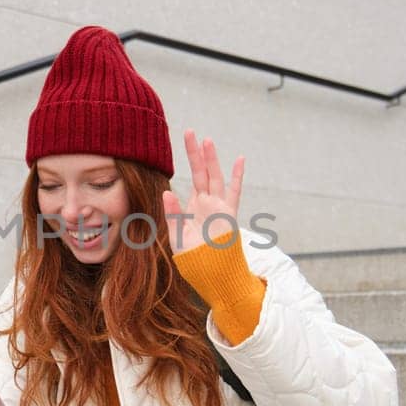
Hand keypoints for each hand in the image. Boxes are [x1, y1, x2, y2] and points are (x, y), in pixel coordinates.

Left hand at [162, 129, 244, 252]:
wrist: (212, 274)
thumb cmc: (194, 259)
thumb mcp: (177, 235)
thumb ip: (172, 214)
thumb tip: (167, 191)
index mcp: (194, 206)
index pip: (190, 179)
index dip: (186, 163)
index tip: (179, 146)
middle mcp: (207, 203)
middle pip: (201, 171)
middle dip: (196, 153)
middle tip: (189, 131)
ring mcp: (218, 207)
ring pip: (215, 177)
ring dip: (211, 159)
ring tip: (206, 140)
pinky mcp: (228, 214)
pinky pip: (234, 192)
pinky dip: (237, 176)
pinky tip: (239, 159)